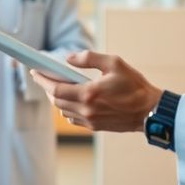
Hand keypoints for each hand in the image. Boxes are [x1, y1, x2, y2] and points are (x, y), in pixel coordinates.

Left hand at [30, 50, 162, 132]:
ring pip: (63, 111)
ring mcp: (91, 120)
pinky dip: (67, 109)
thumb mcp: (114, 63)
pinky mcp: (96, 127)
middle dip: (46, 88)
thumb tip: (68, 59)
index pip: (56, 89)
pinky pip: (73, 118)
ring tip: (55, 86)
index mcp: (89, 93)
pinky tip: (70, 99)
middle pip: (56, 101)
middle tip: (42, 76)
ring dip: (56, 99)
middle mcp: (87, 110)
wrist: (150, 111)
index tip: (35, 72)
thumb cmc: (134, 85)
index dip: (42, 80)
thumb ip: (89, 58)